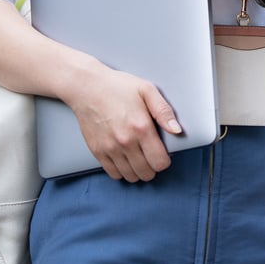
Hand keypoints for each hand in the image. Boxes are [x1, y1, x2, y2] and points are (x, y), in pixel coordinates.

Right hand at [62, 64, 181, 181]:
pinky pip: (113, 174)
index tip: (163, 153)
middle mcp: (125, 142)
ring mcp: (110, 149)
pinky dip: (122, 171)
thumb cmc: (117, 87)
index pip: (160, 162)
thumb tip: (177, 130)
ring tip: (139, 158)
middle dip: (153, 167)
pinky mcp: (97, 151)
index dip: (165, 160)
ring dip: (138, 171)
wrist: (87, 87)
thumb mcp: (146, 90)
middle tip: (151, 155)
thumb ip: (164, 111)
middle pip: (146, 173)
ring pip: (131, 177)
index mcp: (141, 127)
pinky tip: (125, 159)